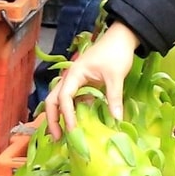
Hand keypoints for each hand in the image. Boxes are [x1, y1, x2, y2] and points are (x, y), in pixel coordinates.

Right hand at [44, 22, 139, 139]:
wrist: (122, 38)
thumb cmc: (116, 52)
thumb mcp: (116, 76)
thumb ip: (114, 97)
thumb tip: (117, 120)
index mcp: (75, 73)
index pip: (64, 97)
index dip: (66, 114)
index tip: (72, 130)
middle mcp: (71, 78)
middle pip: (53, 99)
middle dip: (52, 118)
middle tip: (57, 137)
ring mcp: (76, 81)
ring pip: (60, 101)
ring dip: (59, 117)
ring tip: (64, 135)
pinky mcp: (83, 84)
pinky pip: (73, 100)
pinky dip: (72, 113)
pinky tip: (77, 125)